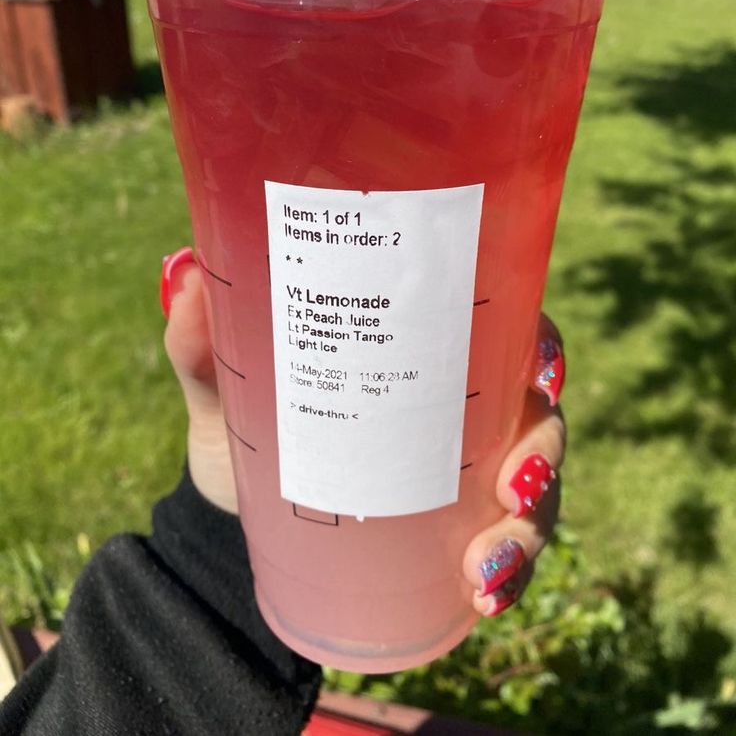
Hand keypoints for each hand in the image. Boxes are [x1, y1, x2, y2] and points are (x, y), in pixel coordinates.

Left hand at [161, 249, 564, 617]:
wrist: (235, 526)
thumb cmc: (245, 435)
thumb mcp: (224, 395)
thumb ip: (202, 348)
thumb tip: (182, 278)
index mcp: (420, 350)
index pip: (505, 328)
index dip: (540, 344)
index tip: (538, 371)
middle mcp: (457, 406)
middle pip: (535, 410)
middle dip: (542, 445)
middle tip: (512, 481)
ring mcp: (463, 473)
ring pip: (533, 486)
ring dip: (530, 523)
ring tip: (487, 560)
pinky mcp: (455, 533)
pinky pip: (506, 549)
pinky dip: (509, 574)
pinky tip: (484, 597)